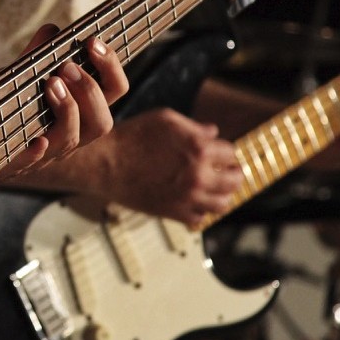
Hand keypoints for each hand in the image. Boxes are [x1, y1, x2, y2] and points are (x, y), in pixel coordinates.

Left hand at [1, 29, 127, 177]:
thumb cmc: (11, 105)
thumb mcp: (24, 75)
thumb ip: (38, 54)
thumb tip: (52, 30)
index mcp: (82, 110)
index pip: (114, 90)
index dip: (111, 67)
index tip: (93, 42)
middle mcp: (72, 134)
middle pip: (102, 122)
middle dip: (89, 91)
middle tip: (67, 67)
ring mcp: (47, 151)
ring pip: (72, 140)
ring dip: (67, 110)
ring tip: (51, 84)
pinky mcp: (18, 163)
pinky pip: (31, 163)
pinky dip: (37, 152)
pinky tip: (37, 140)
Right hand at [105, 108, 242, 227]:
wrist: (104, 163)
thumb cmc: (130, 138)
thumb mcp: (165, 120)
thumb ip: (194, 127)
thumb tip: (213, 133)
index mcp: (199, 149)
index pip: (230, 153)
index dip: (225, 152)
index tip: (220, 154)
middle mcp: (198, 175)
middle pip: (234, 181)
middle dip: (233, 174)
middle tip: (228, 173)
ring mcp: (187, 197)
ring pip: (223, 204)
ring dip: (222, 195)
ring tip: (214, 190)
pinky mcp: (173, 213)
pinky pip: (200, 219)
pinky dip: (201, 212)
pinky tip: (194, 203)